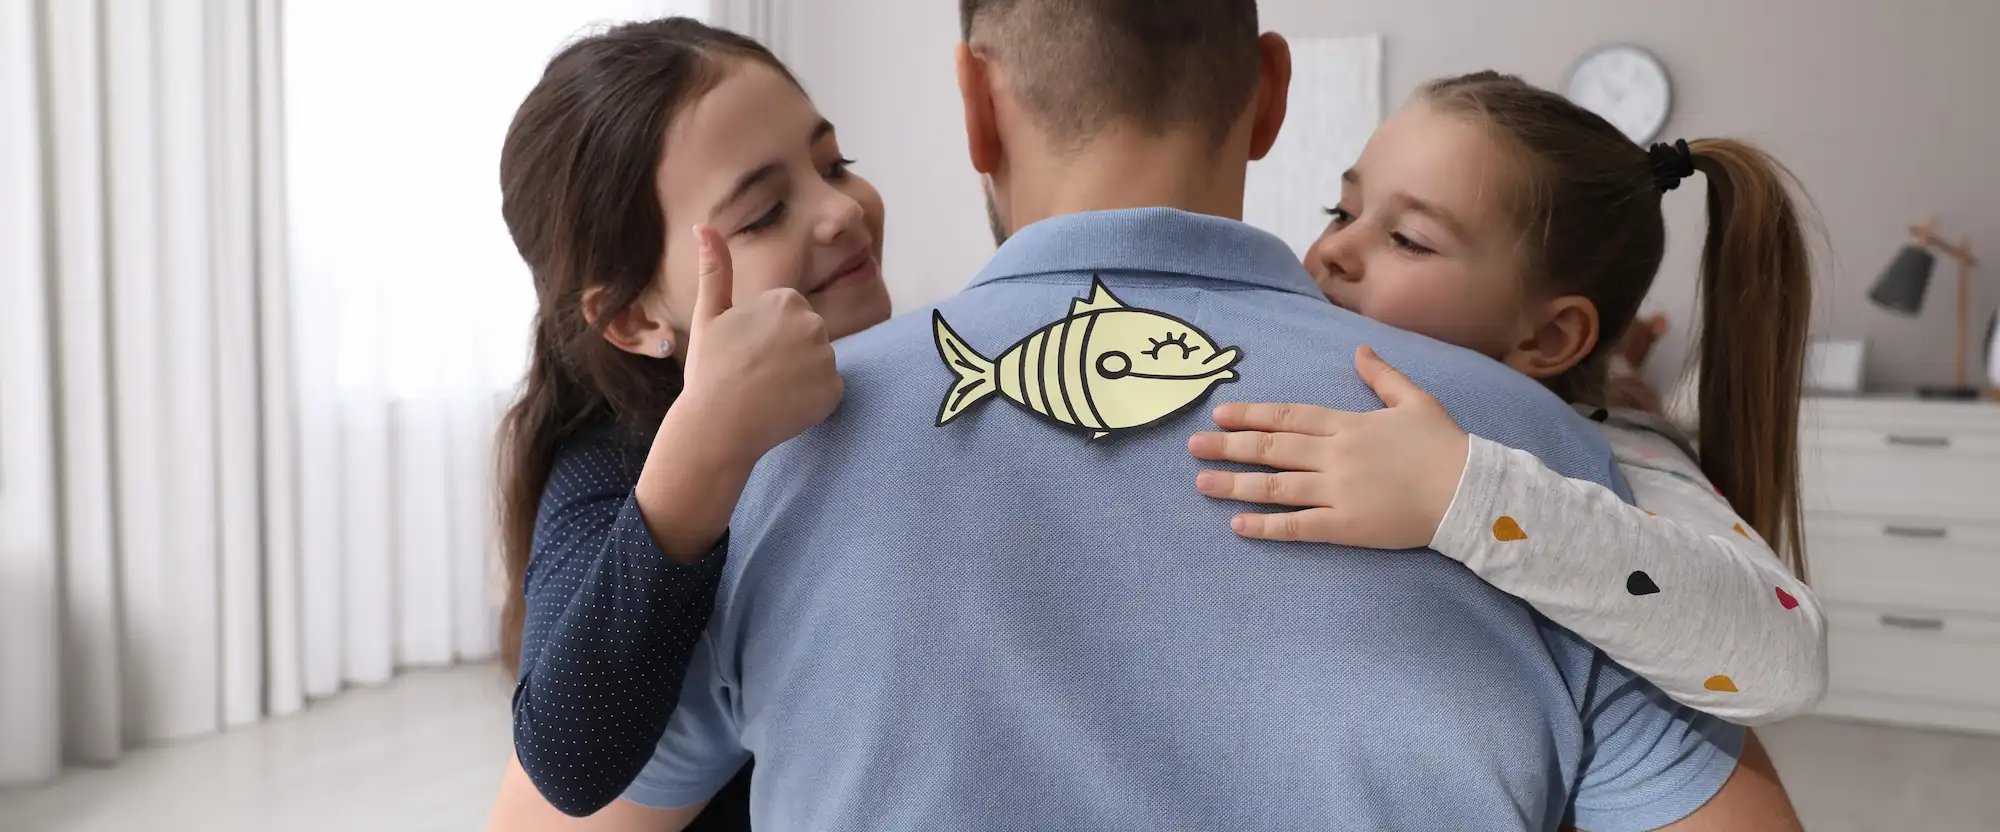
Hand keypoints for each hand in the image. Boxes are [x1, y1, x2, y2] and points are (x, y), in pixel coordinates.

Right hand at [677, 224, 842, 461]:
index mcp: (786, 300)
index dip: (767, 335)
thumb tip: (702, 225)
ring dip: (800, 376)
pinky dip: (811, 400)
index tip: (747, 351)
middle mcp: (813, 323)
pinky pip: (828, 391)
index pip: (790, 313)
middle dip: (788, 352)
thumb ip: (715, 269)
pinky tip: (783, 407)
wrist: (717, 426)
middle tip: (756, 372)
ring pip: (818, 363)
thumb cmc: (709, 370)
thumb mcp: (708, 315)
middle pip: (808, 336)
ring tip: (768, 390)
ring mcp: (827, 358)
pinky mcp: (835, 390)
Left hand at [1188, 346, 1469, 548]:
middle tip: (1192, 446)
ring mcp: (1338, 491)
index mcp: (1348, 424)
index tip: (1219, 415)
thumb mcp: (1416, 399)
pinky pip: (1297, 526)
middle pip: (1271, 449)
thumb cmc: (1445, 445)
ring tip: (1201, 482)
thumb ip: (1382, 376)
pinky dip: (1265, 525)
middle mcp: (1335, 455)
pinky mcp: (1345, 525)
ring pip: (1275, 486)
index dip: (1251, 416)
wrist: (1471, 492)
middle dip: (1228, 446)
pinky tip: (1237, 525)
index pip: (1288, 416)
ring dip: (1234, 484)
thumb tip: (1359, 350)